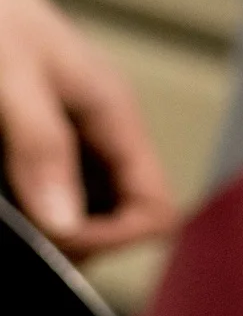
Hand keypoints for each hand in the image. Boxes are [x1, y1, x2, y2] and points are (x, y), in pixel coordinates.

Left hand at [0, 0, 176, 259]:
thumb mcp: (13, 77)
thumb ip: (42, 147)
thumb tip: (63, 222)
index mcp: (115, 114)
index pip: (155, 207)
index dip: (116, 235)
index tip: (62, 238)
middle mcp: (102, 129)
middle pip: (121, 216)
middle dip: (79, 236)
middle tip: (28, 235)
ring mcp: (74, 133)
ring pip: (87, 207)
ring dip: (53, 220)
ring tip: (14, 217)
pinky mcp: (42, 134)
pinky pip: (52, 187)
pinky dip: (31, 202)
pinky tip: (5, 195)